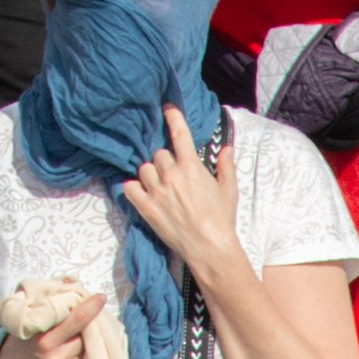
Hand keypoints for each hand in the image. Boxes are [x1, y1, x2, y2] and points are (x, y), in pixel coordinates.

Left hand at [120, 106, 243, 282]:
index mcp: (191, 167)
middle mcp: (171, 174)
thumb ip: (226, 166)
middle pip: (159, 154)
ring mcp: (156, 190)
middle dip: (166, 162)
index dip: (173, 118)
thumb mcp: (229, 191)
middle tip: (173, 176)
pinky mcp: (146, 207)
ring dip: (150, 175)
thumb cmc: (222, 220)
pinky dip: (134, 188)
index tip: (167, 108)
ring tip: (160, 188)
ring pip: (144, 169)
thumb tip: (226, 148)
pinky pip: (129, 187)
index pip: (179, 134)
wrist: (211, 249)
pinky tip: (142, 194)